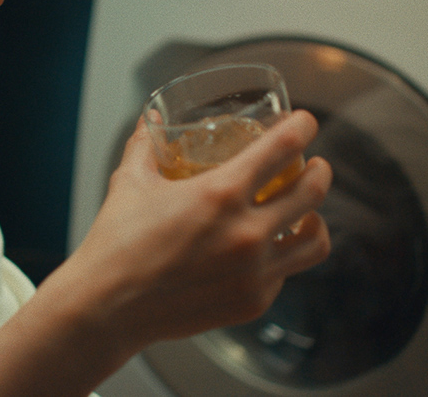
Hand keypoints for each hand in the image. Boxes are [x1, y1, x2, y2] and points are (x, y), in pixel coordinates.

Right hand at [0, 111, 330, 396]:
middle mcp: (247, 232)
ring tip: (305, 212)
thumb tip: (152, 120)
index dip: (302, 127)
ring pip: (316, 239)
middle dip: (319, 170)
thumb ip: (145, 145)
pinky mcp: (253, 302)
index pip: (283, 148)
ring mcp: (255, 271)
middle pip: (313, 191)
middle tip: (313, 165)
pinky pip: (285, 273)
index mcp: (220, 193)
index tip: (304, 122)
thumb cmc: (116, 245)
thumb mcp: (130, 182)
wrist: (108, 308)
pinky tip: (266, 249)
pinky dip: (281, 256)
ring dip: (315, 218)